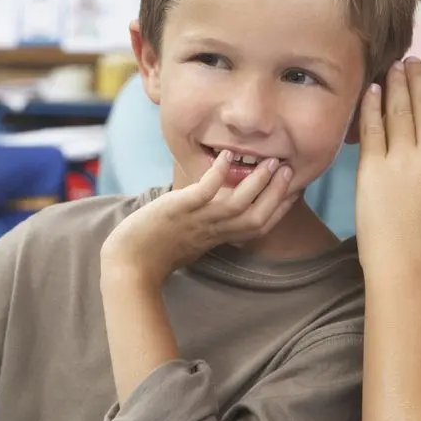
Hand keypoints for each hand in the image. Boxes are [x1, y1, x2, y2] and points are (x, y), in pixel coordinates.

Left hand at [100, 150, 296, 286]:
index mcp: (217, 238)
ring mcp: (196, 220)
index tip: (293, 191)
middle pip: (256, 216)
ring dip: (257, 182)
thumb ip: (206, 228)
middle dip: (277, 193)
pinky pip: (204, 192)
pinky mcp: (179, 210)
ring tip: (270, 161)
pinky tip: (226, 156)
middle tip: (289, 169)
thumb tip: (214, 215)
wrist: (128, 264)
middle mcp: (212, 231)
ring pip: (238, 204)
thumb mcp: (189, 241)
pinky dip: (218, 174)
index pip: (257, 226)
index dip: (278, 209)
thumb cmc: (155, 253)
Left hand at [355, 58, 420, 281]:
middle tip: (411, 61)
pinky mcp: (375, 169)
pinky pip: (372, 127)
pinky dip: (371, 106)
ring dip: (396, 84)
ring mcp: (404, 161)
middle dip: (418, 78)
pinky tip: (371, 91)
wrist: (410, 268)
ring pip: (400, 110)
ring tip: (392, 68)